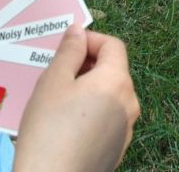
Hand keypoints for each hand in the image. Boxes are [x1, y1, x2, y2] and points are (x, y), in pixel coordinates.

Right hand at [14, 25, 139, 171]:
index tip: (65, 47)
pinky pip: (106, 118)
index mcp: (117, 82)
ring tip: (56, 100)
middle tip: (55, 74)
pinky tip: (64, 123)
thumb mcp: (53, 81)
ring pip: (108, 95)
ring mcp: (126, 128)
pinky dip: (89, 112)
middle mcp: (129, 103)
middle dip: (86, 65)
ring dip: (86, 89)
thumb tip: (78, 31)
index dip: (89, 39)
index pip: (113, 45)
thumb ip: (69, 51)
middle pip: (112, 70)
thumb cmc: (49, 130)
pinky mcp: (116, 148)